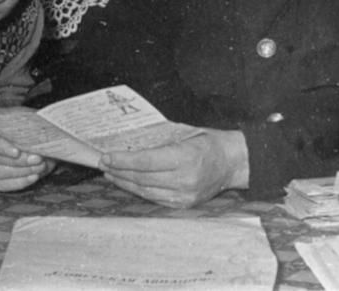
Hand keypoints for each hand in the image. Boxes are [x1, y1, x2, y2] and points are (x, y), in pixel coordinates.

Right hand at [0, 109, 55, 191]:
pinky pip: (1, 184)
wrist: (43, 143)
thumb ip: (28, 128)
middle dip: (18, 161)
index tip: (17, 152)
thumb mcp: (33, 124)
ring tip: (40, 167)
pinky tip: (34, 176)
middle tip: (38, 159)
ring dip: (20, 171)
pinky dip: (19, 182)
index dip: (0, 146)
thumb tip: (31, 137)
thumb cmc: (35, 130)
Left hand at [99, 129, 248, 207]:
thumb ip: (161, 141)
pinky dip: (139, 191)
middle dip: (119, 171)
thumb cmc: (209, 142)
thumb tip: (130, 144)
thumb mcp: (187, 134)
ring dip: (125, 183)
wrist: (234, 162)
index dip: (123, 161)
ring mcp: (185, 195)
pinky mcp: (185, 204)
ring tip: (111, 174)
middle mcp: (185, 180)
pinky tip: (129, 183)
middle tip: (104, 164)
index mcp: (186, 158)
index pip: (146, 162)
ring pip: (146, 191)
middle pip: (143, 178)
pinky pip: (155, 198)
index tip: (107, 156)